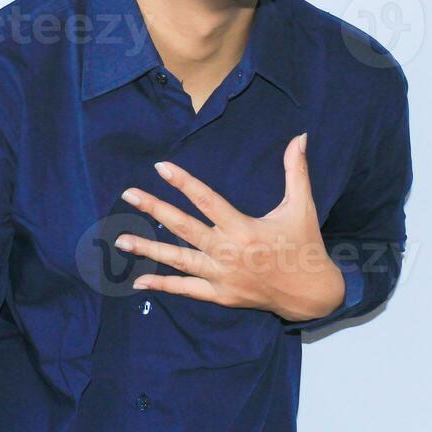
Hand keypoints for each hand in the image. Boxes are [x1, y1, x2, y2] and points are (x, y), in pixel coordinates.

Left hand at [115, 132, 344, 321]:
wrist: (310, 294)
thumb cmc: (304, 245)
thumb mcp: (302, 207)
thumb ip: (296, 170)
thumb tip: (301, 136)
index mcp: (244, 228)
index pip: (207, 201)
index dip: (183, 183)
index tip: (161, 167)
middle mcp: (228, 252)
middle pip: (183, 227)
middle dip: (154, 209)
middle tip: (129, 194)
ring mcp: (221, 276)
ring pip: (178, 260)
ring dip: (148, 248)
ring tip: (122, 239)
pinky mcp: (220, 295)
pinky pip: (186, 289)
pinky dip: (162, 285)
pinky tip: (139, 280)